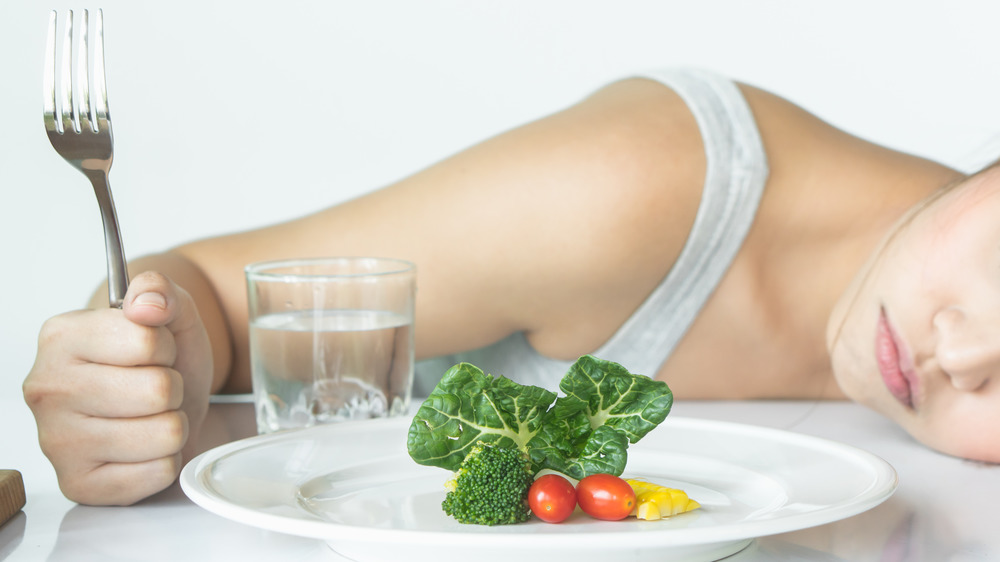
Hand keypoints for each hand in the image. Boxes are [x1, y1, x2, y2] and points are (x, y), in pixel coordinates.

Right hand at [23, 272, 213, 504]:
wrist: (156, 400)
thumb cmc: (156, 358)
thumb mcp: (169, 312)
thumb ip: (160, 291)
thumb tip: (147, 304)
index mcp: (61, 336)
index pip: (147, 341)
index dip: (166, 347)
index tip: (152, 351)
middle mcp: (46, 390)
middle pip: (159, 391)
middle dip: (172, 387)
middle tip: (154, 387)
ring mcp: (56, 443)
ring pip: (166, 433)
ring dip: (173, 423)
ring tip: (149, 415)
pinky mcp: (79, 484)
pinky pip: (160, 472)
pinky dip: (165, 459)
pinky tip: (143, 446)